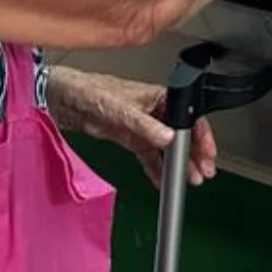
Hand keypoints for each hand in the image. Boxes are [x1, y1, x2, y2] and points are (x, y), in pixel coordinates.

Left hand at [47, 68, 216, 187]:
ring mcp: (142, 126)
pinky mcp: (129, 138)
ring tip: (187, 179)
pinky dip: (156, 168)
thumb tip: (169, 138)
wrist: (64, 99)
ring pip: (167, 147)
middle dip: (193, 154)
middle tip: (202, 172)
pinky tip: (162, 180)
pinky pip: (148, 156)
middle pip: (181, 134)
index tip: (207, 153)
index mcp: (158, 96)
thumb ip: (146, 125)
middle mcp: (154, 111)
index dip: (200, 136)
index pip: (188, 116)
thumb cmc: (91, 90)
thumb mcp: (122, 109)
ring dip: (177, 163)